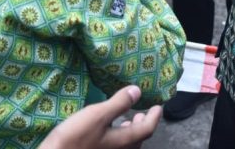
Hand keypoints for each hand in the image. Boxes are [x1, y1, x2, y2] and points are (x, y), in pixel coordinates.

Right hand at [38, 85, 161, 148]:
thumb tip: (137, 91)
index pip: (147, 129)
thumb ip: (118, 103)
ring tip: (128, 120)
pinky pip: (116, 147)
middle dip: (143, 125)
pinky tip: (108, 131)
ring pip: (127, 145)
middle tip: (142, 113)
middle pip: (138, 139)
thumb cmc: (75, 137)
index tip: (159, 106)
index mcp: (124, 142)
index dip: (155, 117)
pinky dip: (119, 137)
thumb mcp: (97, 115)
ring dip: (130, 132)